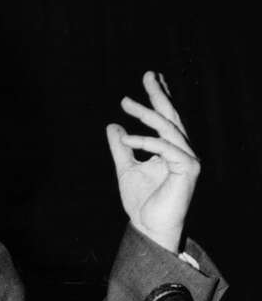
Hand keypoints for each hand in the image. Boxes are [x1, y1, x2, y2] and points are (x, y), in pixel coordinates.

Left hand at [106, 71, 200, 252]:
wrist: (148, 226)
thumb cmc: (141, 201)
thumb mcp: (124, 168)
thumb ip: (120, 148)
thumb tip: (113, 126)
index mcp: (169, 148)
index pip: (166, 118)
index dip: (159, 97)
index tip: (151, 77)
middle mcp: (181, 150)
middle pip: (171, 116)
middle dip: (159, 94)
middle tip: (147, 74)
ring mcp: (187, 159)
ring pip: (168, 128)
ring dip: (147, 113)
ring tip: (126, 102)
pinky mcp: (188, 169)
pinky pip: (165, 148)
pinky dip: (145, 141)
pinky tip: (127, 139)